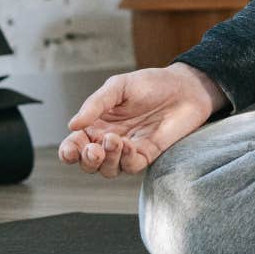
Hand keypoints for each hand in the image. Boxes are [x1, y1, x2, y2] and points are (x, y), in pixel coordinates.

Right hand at [57, 63, 222, 178]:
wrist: (186, 87)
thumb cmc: (151, 83)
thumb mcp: (119, 86)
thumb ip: (96, 104)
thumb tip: (72, 124)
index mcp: (97, 124)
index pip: (74, 145)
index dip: (68, 152)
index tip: (71, 150)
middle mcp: (109, 140)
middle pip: (89, 163)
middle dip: (87, 160)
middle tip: (94, 148)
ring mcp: (128, 149)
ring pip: (108, 170)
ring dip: (107, 160)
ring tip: (114, 140)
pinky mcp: (148, 154)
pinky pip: (131, 166)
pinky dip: (127, 160)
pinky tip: (130, 146)